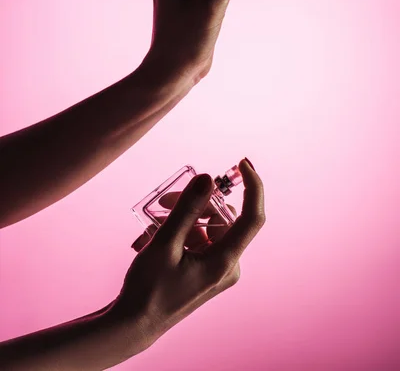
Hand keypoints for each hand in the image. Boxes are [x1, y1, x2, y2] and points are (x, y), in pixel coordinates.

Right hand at [110, 158, 265, 351]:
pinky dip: (182, 231)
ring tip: (154, 220)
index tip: (242, 163)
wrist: (135, 324)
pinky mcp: (206, 270)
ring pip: (208, 227)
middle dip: (195, 203)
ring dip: (184, 217)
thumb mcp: (165, 244)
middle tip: (164, 200)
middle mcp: (227, 265)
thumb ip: (187, 209)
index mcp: (225, 262)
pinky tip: (155, 233)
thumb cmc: (148, 289)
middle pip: (221, 218)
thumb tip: (207, 178)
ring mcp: (217, 269)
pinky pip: (200, 239)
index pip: (251, 217)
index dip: (252, 187)